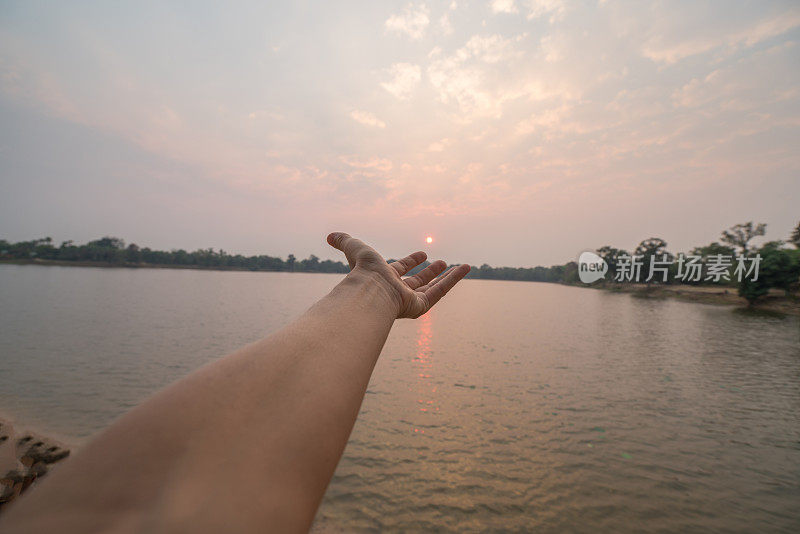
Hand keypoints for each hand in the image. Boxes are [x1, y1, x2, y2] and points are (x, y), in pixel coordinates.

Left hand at [327, 232, 469, 318]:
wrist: (369, 292)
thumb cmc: (362, 272)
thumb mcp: (354, 249)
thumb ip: (344, 241)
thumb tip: (330, 235)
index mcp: (384, 277)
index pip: (401, 269)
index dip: (411, 261)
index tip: (423, 254)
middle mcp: (398, 290)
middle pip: (418, 280)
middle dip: (429, 271)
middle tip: (440, 262)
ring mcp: (410, 300)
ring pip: (433, 287)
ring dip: (447, 276)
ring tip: (462, 266)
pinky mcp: (421, 306)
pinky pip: (441, 291)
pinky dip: (454, 279)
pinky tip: (465, 268)